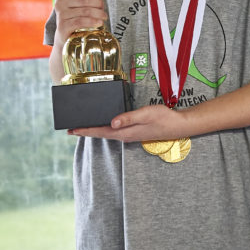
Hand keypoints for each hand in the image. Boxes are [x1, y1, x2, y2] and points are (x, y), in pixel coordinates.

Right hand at [52, 0, 112, 40]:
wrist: (65, 34)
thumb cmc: (75, 15)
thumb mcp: (82, 2)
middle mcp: (59, 2)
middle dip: (98, 3)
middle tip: (103, 8)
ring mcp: (61, 14)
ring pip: (85, 11)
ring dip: (98, 13)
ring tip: (104, 16)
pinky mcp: (63, 26)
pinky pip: (81, 21)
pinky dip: (92, 22)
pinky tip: (99, 23)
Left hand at [67, 104, 189, 141]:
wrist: (178, 125)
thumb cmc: (163, 118)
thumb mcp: (145, 114)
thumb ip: (128, 118)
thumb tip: (112, 123)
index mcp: (125, 132)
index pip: (101, 131)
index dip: (85, 131)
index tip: (72, 130)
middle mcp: (125, 136)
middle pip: (101, 134)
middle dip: (86, 131)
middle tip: (71, 129)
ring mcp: (130, 135)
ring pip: (107, 133)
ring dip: (94, 130)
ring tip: (82, 127)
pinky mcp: (134, 132)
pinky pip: (114, 132)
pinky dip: (104, 128)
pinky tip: (103, 124)